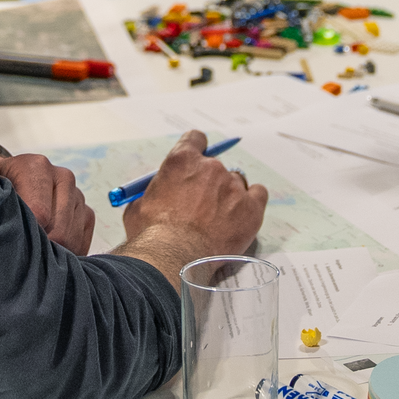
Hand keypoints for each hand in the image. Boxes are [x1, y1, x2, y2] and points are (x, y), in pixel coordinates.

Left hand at [0, 153, 94, 254]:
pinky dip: (67, 253)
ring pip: (71, 239)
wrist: (7, 180)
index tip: (13, 243)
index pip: (40, 214)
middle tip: (22, 254)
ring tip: (32, 251)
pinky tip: (48, 250)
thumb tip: (10, 234)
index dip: (27, 235)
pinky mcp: (86, 212)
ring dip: (53, 251)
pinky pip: (82, 242)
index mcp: (37, 167)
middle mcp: (63, 177)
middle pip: (59, 231)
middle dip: (41, 247)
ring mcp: (77, 195)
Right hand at [122, 130, 267, 259]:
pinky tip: (242, 214)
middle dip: (208, 182)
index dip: (195, 151)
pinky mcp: (250, 208)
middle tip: (200, 205)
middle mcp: (210, 168)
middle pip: (216, 166)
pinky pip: (258, 194)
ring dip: (228, 195)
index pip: (196, 140)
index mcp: (182, 161)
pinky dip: (251, 201)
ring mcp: (233, 187)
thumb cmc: (151, 236)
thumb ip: (153, 193)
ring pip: (236, 182)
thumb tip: (159, 195)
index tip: (195, 164)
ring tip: (218, 218)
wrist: (172, 259)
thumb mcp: (139, 206)